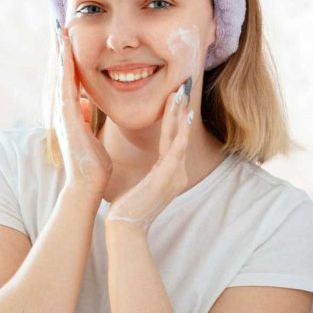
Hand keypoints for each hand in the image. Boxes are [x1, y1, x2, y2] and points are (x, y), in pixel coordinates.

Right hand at [55, 23, 112, 199]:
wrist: (87, 184)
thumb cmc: (92, 163)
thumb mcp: (91, 133)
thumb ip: (85, 117)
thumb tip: (83, 103)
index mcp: (68, 111)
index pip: (66, 77)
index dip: (64, 56)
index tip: (64, 35)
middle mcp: (61, 109)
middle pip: (57, 71)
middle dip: (56, 47)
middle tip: (55, 23)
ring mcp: (61, 113)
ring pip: (58, 75)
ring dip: (57, 52)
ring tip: (57, 30)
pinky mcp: (66, 117)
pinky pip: (65, 85)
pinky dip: (64, 67)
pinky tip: (65, 51)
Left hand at [105, 78, 192, 231]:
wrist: (126, 227)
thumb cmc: (128, 207)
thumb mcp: (139, 184)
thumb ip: (145, 172)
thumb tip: (138, 162)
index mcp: (170, 172)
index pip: (173, 138)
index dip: (176, 117)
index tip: (176, 97)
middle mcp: (177, 172)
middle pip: (180, 134)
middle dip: (182, 109)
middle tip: (185, 85)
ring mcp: (175, 175)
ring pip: (180, 136)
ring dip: (182, 113)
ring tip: (183, 92)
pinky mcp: (169, 176)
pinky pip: (177, 148)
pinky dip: (181, 131)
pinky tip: (186, 116)